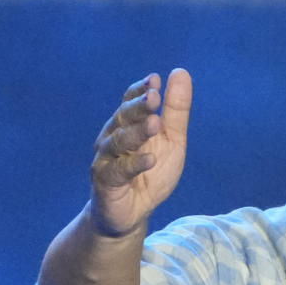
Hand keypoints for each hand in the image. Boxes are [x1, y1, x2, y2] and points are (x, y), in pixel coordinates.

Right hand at [89, 68, 192, 236]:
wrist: (134, 212)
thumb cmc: (152, 172)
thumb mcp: (172, 140)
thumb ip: (176, 110)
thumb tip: (180, 72)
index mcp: (128, 125)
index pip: (131, 102)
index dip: (140, 91)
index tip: (155, 80)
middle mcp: (113, 137)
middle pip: (123, 117)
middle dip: (138, 106)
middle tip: (154, 97)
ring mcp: (106, 159)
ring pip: (118, 141)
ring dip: (137, 132)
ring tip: (154, 124)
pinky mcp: (105, 182)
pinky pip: (118, 171)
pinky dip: (134, 164)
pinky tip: (150, 158)